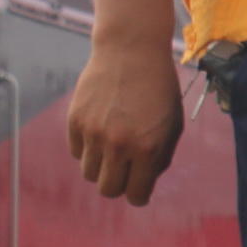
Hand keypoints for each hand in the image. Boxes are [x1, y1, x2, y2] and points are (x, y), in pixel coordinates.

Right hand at [66, 0, 185, 206]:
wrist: (131, 51)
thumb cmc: (158, 90)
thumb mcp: (172, 125)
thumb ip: (159, 157)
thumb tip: (142, 183)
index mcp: (147, 149)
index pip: (136, 195)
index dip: (139, 194)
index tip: (139, 186)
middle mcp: (118, 145)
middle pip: (108, 190)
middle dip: (119, 185)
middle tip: (126, 170)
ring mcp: (93, 133)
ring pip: (90, 174)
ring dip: (102, 167)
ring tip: (114, 147)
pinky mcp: (74, 121)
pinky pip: (77, 152)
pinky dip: (88, 149)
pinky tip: (101, 129)